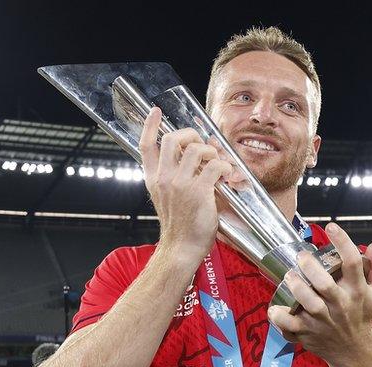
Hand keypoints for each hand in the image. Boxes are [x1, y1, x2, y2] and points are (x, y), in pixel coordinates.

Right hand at [139, 108, 232, 262]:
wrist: (181, 249)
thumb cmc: (179, 226)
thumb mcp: (168, 198)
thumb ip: (177, 176)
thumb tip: (199, 153)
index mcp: (153, 179)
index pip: (145, 146)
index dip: (150, 125)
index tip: (156, 112)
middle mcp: (163, 178)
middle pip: (171, 138)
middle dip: (190, 134)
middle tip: (201, 144)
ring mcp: (180, 184)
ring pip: (196, 148)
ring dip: (211, 151)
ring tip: (216, 163)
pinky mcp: (199, 191)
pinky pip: (215, 165)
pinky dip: (224, 166)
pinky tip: (226, 176)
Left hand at [267, 223, 371, 365]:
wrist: (354, 351)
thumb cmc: (362, 315)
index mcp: (357, 291)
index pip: (353, 263)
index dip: (343, 242)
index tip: (331, 227)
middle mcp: (341, 306)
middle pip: (325, 285)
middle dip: (311, 268)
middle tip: (302, 256)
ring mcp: (323, 321)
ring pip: (308, 304)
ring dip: (296, 288)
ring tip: (289, 276)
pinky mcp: (307, 333)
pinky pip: (290, 326)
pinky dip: (280, 318)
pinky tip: (275, 307)